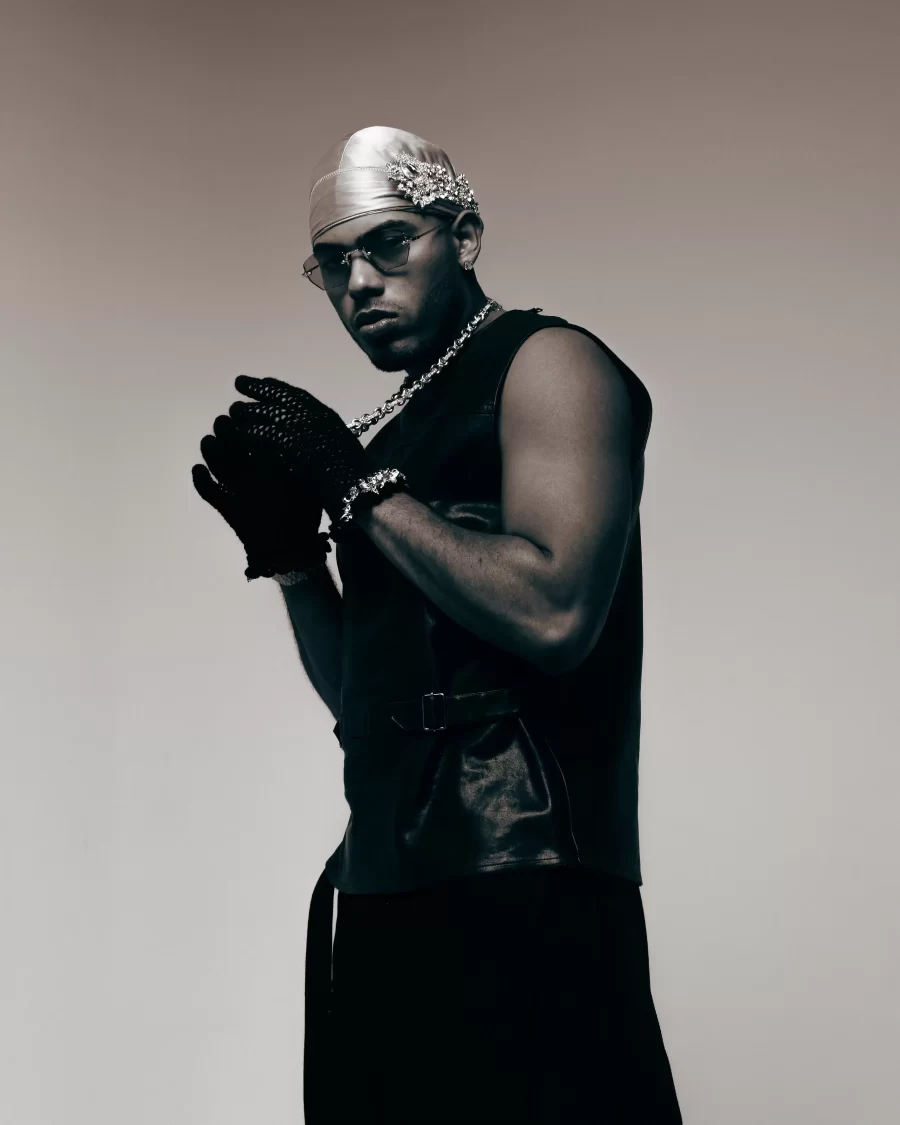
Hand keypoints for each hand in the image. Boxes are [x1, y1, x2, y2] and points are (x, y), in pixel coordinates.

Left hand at [192, 414, 328, 579]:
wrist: (287, 554)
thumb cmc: (303, 519)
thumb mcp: (311, 489)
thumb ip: (302, 467)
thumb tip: (297, 446)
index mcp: (274, 468)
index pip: (257, 436)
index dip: (249, 422)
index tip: (246, 415)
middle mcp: (251, 474)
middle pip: (232, 443)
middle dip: (226, 428)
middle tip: (225, 421)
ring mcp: (235, 490)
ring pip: (215, 462)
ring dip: (210, 447)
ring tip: (210, 440)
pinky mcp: (225, 506)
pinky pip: (206, 489)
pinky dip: (199, 477)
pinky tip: (198, 468)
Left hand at [228, 376, 368, 528]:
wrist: (357, 491)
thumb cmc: (353, 477)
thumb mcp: (340, 449)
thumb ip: (323, 438)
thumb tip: (310, 437)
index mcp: (327, 416)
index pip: (297, 395)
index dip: (277, 388)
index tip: (263, 383)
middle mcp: (314, 416)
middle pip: (279, 396)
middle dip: (257, 389)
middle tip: (240, 384)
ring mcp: (303, 429)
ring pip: (267, 412)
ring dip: (249, 411)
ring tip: (233, 411)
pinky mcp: (291, 445)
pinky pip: (263, 434)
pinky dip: (250, 432)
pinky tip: (239, 433)